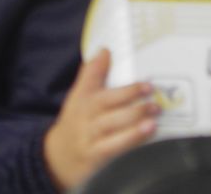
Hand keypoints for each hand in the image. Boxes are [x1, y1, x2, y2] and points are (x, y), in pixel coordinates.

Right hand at [43, 50, 157, 190]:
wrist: (56, 160)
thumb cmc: (76, 123)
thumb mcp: (78, 97)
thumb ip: (92, 74)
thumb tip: (105, 49)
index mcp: (84, 100)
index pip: (95, 85)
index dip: (113, 79)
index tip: (137, 75)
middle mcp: (86, 119)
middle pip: (107, 107)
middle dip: (130, 100)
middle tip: (153, 95)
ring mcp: (90, 140)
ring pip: (111, 130)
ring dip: (133, 126)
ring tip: (152, 121)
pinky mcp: (96, 160)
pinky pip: (112, 152)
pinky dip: (128, 145)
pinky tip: (145, 141)